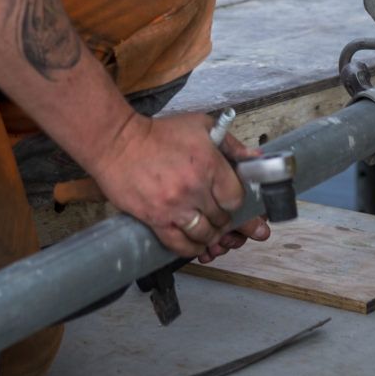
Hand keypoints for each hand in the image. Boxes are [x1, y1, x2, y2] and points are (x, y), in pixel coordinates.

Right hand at [89, 113, 269, 259]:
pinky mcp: (156, 219)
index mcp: (209, 164)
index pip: (236, 198)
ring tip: (208, 230)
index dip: (236, 203)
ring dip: (210, 236)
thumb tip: (256, 160)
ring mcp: (175, 206)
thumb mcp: (201, 126)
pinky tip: (196, 245)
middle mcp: (195, 188)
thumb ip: (231, 144)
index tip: (231, 202)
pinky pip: (180, 245)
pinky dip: (192, 249)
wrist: (118, 142)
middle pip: (222, 219)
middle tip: (220, 218)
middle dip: (224, 220)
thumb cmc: (160, 133)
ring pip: (205, 235)